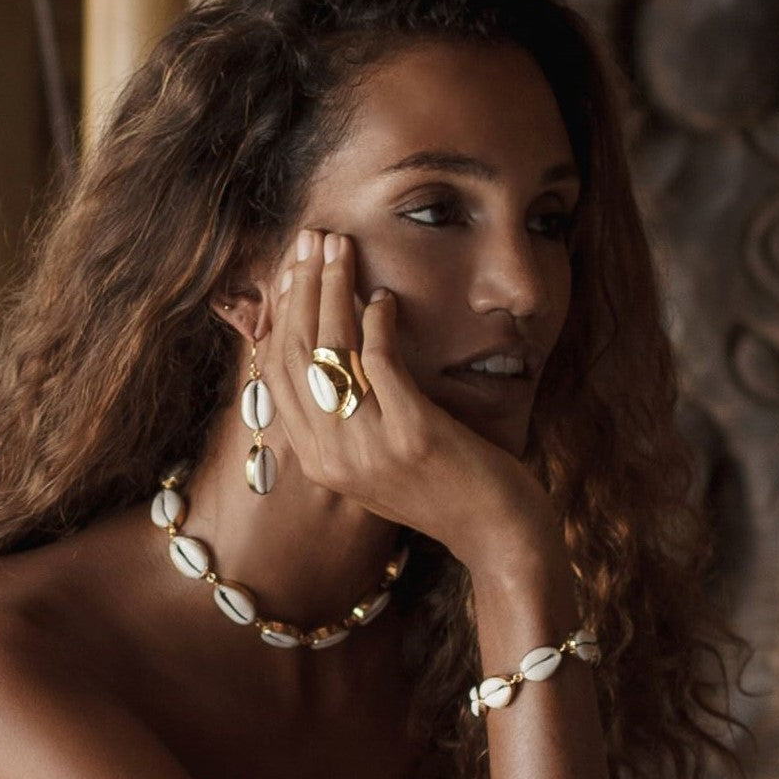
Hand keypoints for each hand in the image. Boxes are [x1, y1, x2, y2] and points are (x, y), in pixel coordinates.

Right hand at [262, 228, 563, 568]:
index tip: (290, 271)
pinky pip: (381, 362)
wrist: (499, 538)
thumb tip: (332, 354)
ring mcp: (369, 449)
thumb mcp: (379, 462)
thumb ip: (347, 420)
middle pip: (299, 354)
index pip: (280, 375)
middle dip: (302, 288)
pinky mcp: (412, 435)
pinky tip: (383, 297)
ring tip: (339, 246)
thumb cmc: (446, 491)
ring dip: (333, 288)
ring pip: (332, 351)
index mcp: (318, 462)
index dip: (281, 315)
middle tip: (311, 239)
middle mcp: (332, 457)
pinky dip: (377, 322)